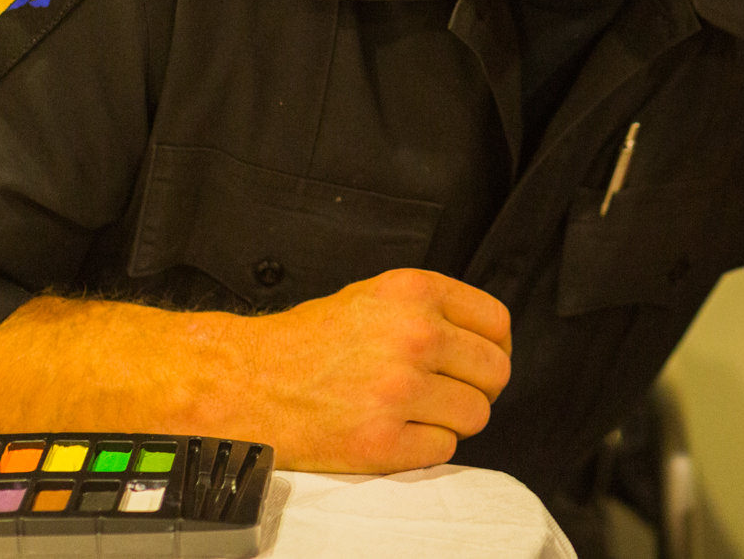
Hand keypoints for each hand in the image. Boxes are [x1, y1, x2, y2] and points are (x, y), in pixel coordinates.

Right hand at [236, 267, 512, 472]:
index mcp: (415, 292)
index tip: (478, 362)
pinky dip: (425, 448)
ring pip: (476, 415)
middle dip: (478, 388)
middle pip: (495, 373)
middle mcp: (414, 335)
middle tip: (448, 394)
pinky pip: (443, 450)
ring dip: (453, 421)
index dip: (494, 347)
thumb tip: (482, 339)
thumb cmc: (308, 342)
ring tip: (416, 414)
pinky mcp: (383, 440)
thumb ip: (430, 309)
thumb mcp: (374, 296)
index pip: (497, 323)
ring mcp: (399, 389)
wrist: (247, 382)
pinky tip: (395, 432)